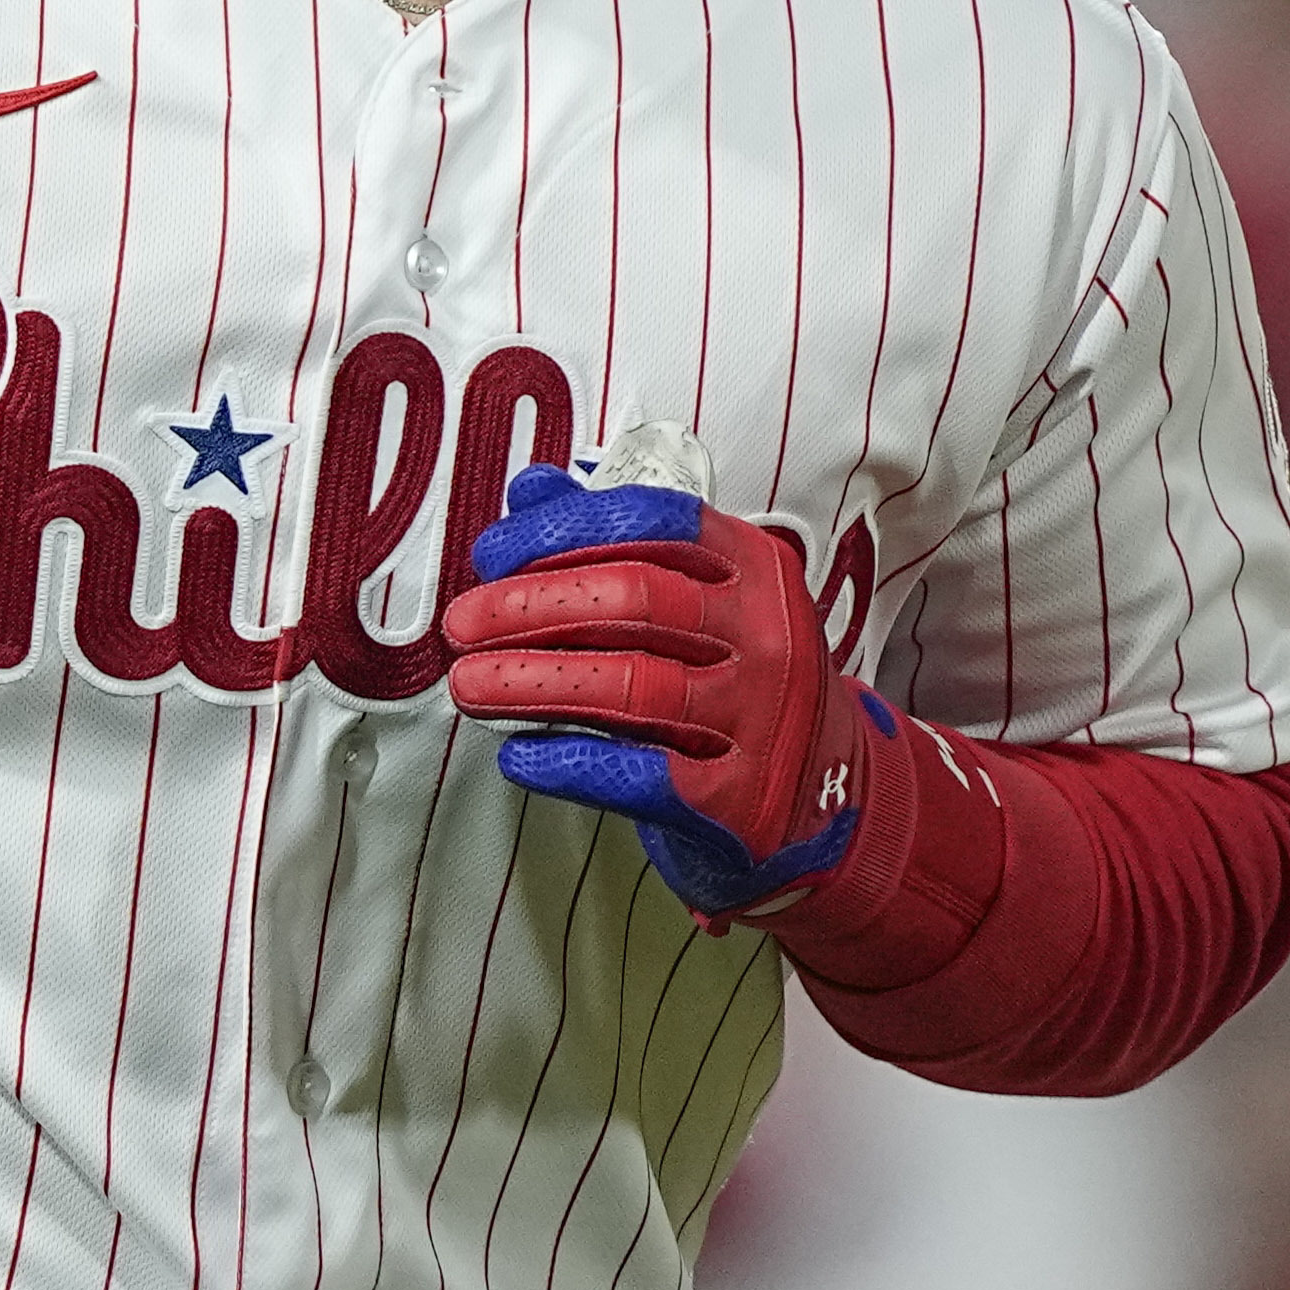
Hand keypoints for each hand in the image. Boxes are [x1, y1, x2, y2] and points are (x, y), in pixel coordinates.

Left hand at [437, 465, 898, 921]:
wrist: (826, 801)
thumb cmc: (741, 687)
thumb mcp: (701, 603)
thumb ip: (615, 541)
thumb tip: (532, 488)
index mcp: (755, 569)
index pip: (652, 521)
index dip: (560, 530)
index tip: (493, 554)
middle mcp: (766, 636)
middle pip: (634, 599)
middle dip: (530, 606)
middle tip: (463, 624)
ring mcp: (758, 720)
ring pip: (631, 686)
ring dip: (533, 682)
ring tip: (470, 685)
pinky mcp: (736, 800)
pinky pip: (637, 774)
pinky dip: (565, 761)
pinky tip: (517, 754)